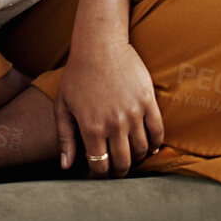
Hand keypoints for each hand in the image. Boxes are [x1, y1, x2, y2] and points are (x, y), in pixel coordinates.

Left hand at [54, 38, 164, 178]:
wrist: (99, 45)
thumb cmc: (77, 75)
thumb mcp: (62, 106)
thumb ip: (65, 138)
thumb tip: (66, 166)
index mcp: (91, 128)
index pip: (99, 166)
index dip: (99, 175)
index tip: (99, 173)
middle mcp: (114, 124)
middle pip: (123, 162)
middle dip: (119, 171)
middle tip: (117, 170)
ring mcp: (134, 113)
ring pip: (141, 150)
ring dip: (137, 158)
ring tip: (131, 157)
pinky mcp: (148, 101)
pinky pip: (157, 131)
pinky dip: (156, 143)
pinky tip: (150, 147)